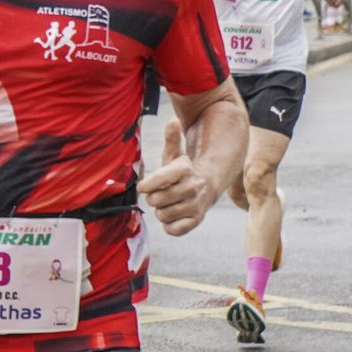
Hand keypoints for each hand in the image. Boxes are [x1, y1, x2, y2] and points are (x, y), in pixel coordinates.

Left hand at [137, 119, 214, 236]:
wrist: (207, 186)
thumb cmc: (183, 171)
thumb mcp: (175, 155)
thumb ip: (172, 139)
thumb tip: (173, 120)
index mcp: (183, 170)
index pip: (158, 180)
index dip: (146, 185)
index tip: (143, 187)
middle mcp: (192, 187)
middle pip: (155, 200)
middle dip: (153, 198)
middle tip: (160, 194)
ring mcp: (195, 205)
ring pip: (162, 215)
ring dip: (161, 211)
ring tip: (169, 203)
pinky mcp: (196, 221)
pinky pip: (172, 230)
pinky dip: (169, 226)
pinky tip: (173, 216)